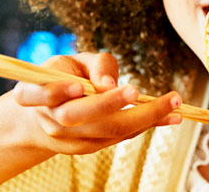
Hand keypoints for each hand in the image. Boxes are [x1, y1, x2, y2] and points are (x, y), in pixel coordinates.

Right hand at [11, 52, 182, 154]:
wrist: (41, 116)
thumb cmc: (62, 77)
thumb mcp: (72, 60)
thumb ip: (95, 65)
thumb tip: (109, 84)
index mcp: (35, 94)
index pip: (45, 94)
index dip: (57, 91)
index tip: (79, 85)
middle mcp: (50, 119)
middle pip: (78, 117)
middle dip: (109, 104)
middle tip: (136, 90)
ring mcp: (68, 139)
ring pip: (105, 131)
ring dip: (142, 118)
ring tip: (174, 104)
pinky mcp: (86, 149)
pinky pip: (118, 137)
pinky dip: (146, 125)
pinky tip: (171, 116)